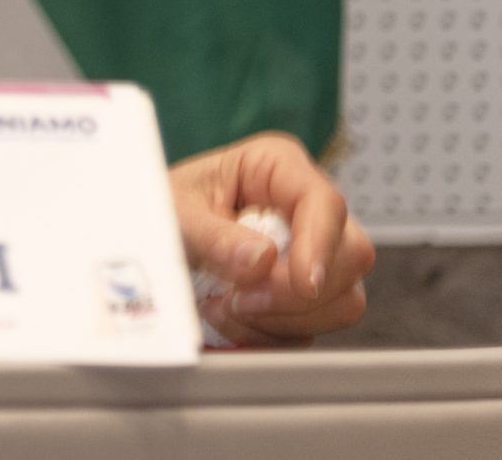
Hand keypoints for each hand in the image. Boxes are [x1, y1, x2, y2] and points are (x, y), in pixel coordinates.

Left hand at [169, 131, 373, 346]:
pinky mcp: (309, 294)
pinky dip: (273, 334)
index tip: (302, 283)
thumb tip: (261, 261)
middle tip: (238, 298)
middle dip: (295, 291)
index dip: (321, 245)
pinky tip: (232, 318)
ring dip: (281, 318)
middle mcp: (306, 209)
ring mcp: (314, 254)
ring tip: (222, 306)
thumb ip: (213, 236)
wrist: (150, 241)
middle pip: (351, 256)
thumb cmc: (163, 210)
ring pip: (342, 300)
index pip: (326, 203)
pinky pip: (316, 328)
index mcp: (277, 167)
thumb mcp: (175, 213)